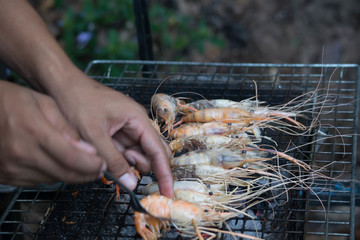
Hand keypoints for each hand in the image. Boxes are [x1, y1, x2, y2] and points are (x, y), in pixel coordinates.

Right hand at [0, 81, 104, 185]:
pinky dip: (54, 175)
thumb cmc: (12, 101)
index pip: (71, 157)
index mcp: (34, 131)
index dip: (92, 164)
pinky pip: (38, 181)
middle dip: (87, 174)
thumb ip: (67, 127)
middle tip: (99, 169)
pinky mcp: (6, 175)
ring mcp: (11, 167)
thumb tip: (89, 150)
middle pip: (65, 174)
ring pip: (53, 180)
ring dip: (72, 175)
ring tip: (84, 166)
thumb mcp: (44, 103)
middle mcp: (22, 153)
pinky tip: (60, 165)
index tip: (104, 164)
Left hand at [49, 71, 173, 197]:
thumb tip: (132, 184)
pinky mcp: (116, 133)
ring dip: (127, 163)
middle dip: (144, 166)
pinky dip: (117, 159)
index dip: (164, 173)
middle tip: (126, 173)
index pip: (158, 150)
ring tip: (107, 157)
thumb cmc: (77, 101)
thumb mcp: (93, 134)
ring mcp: (127, 128)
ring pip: (138, 154)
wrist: (61, 84)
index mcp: (138, 119)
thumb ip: (113, 160)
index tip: (168, 192)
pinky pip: (124, 151)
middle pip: (153, 152)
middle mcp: (137, 124)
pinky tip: (103, 155)